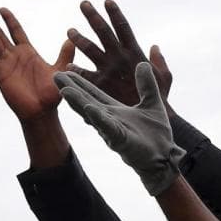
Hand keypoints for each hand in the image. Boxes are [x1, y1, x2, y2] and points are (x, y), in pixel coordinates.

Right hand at [0, 7, 74, 121]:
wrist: (42, 112)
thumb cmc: (52, 94)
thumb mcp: (61, 70)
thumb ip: (65, 55)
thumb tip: (71, 39)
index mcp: (28, 53)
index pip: (16, 32)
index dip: (9, 21)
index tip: (2, 9)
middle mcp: (14, 57)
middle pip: (0, 35)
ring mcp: (6, 65)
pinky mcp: (0, 75)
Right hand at [55, 62, 183, 195]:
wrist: (165, 156)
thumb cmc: (156, 134)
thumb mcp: (152, 103)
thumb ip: (147, 85)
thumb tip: (142, 64)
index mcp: (114, 111)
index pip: (94, 94)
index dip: (80, 82)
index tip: (66, 70)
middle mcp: (109, 120)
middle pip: (86, 101)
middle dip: (71, 89)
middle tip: (55, 75)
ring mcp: (113, 130)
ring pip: (92, 113)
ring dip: (78, 102)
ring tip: (64, 90)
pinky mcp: (121, 140)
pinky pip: (108, 128)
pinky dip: (99, 118)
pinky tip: (89, 109)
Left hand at [67, 0, 172, 108]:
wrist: (151, 119)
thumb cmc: (160, 99)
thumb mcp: (164, 77)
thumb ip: (159, 61)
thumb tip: (154, 46)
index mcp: (135, 53)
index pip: (123, 27)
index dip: (115, 13)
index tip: (107, 0)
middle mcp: (120, 58)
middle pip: (104, 32)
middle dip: (93, 16)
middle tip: (83, 3)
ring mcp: (109, 71)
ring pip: (90, 49)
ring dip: (79, 39)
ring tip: (69, 31)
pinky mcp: (101, 85)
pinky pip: (85, 75)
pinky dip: (76, 70)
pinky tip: (68, 66)